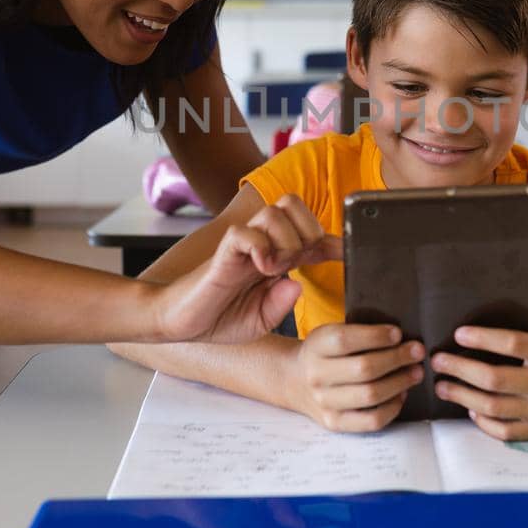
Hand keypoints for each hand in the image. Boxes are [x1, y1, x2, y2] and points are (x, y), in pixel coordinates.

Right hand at [155, 195, 338, 343]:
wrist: (181, 323)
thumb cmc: (220, 318)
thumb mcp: (262, 319)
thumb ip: (282, 303)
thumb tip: (296, 283)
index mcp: (276, 257)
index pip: (311, 234)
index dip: (333, 240)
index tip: (346, 254)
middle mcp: (262, 244)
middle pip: (294, 204)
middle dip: (307, 231)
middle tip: (299, 261)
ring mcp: (243, 244)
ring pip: (274, 212)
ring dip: (285, 240)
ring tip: (276, 268)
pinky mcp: (224, 252)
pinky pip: (244, 232)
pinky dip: (259, 247)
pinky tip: (261, 268)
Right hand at [290, 323, 424, 431]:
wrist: (295, 380)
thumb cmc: (324, 353)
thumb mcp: (330, 334)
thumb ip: (357, 333)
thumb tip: (401, 338)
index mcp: (315, 347)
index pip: (345, 340)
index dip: (376, 336)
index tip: (398, 333)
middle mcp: (317, 376)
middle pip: (364, 368)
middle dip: (397, 358)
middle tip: (417, 351)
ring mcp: (325, 403)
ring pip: (371, 395)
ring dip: (400, 382)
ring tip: (416, 372)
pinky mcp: (335, 423)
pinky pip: (371, 420)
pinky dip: (393, 407)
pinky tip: (402, 394)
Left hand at [431, 328, 527, 440]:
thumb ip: (523, 342)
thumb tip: (476, 339)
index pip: (513, 344)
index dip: (483, 339)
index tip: (458, 335)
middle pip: (496, 379)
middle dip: (460, 369)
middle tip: (438, 361)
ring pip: (495, 408)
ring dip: (463, 396)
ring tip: (443, 386)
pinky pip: (508, 432)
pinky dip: (484, 422)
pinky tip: (470, 409)